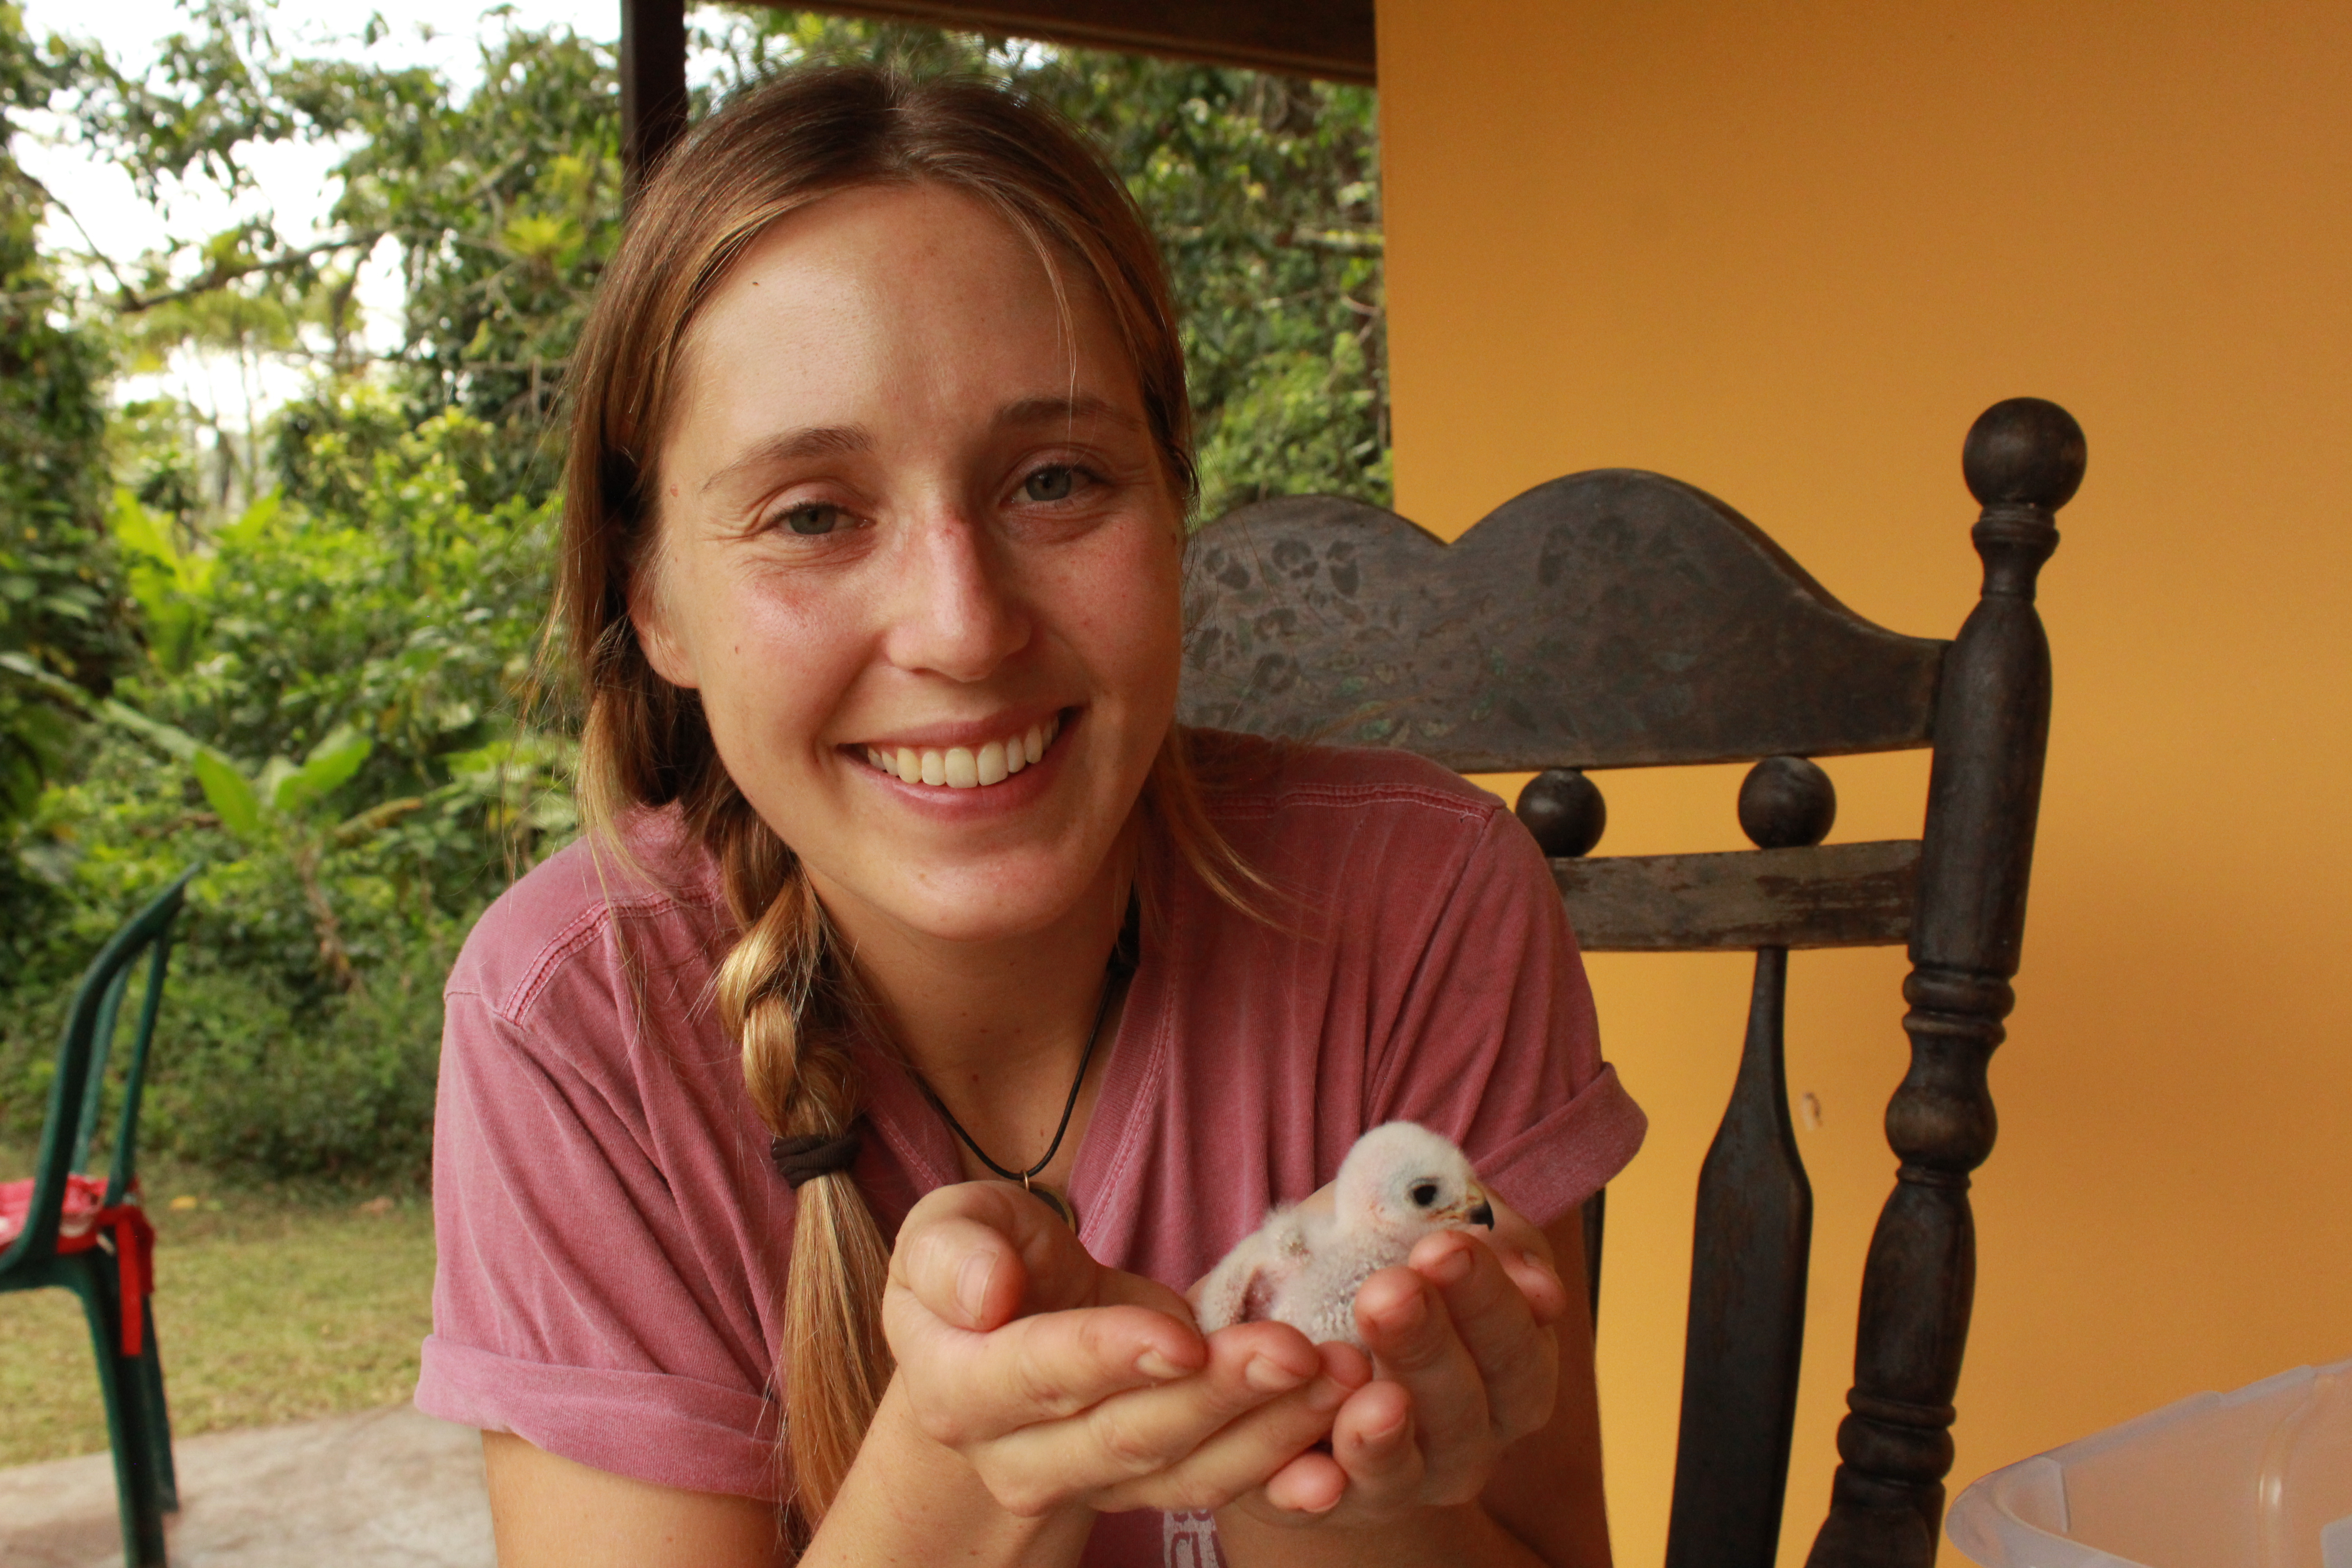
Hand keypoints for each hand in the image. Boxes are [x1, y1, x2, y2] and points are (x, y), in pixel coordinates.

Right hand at [882, 1180, 1369, 1519]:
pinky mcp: (1147, 1484)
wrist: (1003, 1326)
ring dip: (1270, 1429)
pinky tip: (1338, 1448)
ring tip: (1344, 1377)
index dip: (1110, 1359)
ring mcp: (1086, 1482)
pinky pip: (1216, 1484)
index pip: (1036, 1375)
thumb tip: (987, 1294)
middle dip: (1220, 1394)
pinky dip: (1281, 1467)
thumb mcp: (946, 1229)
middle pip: (1126, 1433)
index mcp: (955, 1387)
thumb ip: (952, 1254)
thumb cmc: (979, 1262)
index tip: (1184, 1338)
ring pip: (1184, 1470)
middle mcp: (1015, 1457)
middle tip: (1301, 1351)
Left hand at [1224, 1190, 1567, 1527]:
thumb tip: (1502, 1248)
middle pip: (1465, 1408)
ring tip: (1363, 1393)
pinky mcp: (1326, 1501)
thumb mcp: (1407, 1218)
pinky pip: (1321, 1508)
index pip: (1517, 1343)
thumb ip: (1452, 1217)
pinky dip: (1312, 1495)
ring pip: (1402, 1470)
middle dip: (1428, 1347)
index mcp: (1506, 1368)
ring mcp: (1401, 1478)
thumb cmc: (1366, 1253)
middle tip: (1389, 1292)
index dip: (1488, 1298)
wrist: (1289, 1313)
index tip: (1443, 1246)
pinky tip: (1306, 1475)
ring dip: (1383, 1433)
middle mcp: (1468, 1437)